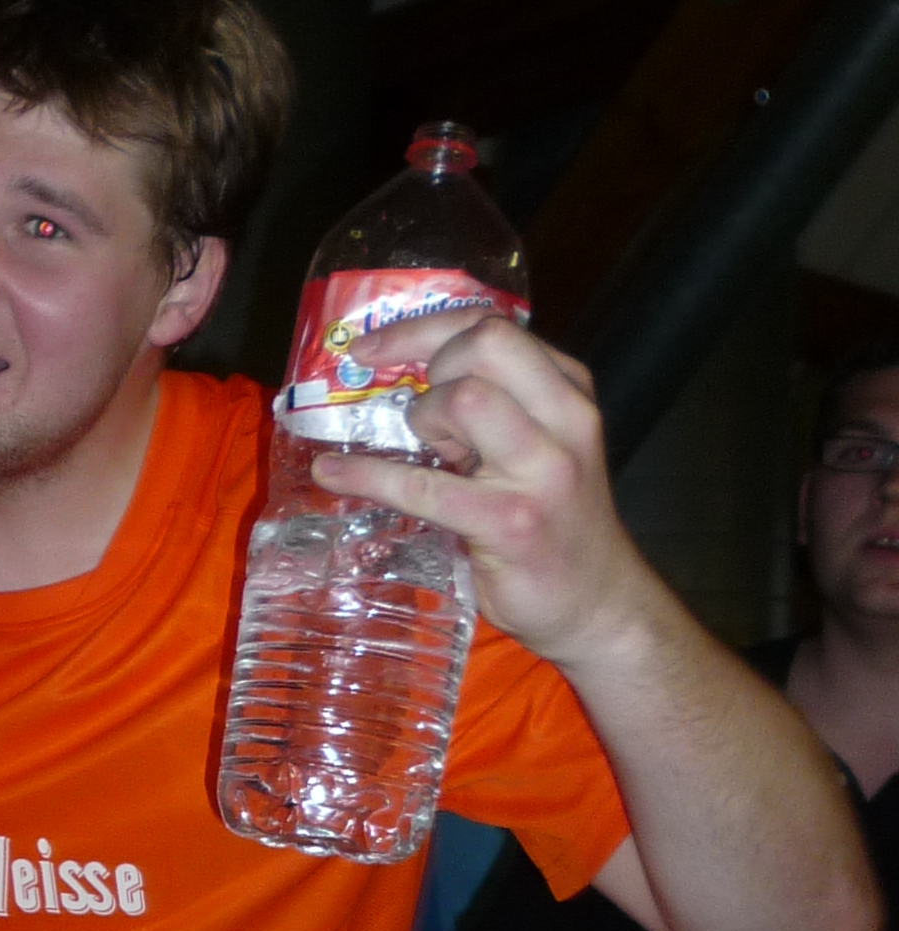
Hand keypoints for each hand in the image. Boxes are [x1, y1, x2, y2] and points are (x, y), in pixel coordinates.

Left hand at [314, 321, 655, 666]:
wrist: (598, 604)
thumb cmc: (553, 523)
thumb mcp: (537, 447)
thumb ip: (493, 406)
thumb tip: (396, 378)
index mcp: (568, 392)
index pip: (496, 325)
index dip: (424, 328)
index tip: (371, 347)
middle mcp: (566, 419)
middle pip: (487, 343)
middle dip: (429, 362)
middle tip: (411, 407)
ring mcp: (544, 470)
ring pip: (465, 400)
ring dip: (423, 419)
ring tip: (427, 453)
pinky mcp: (512, 522)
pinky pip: (425, 485)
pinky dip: (368, 475)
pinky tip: (332, 474)